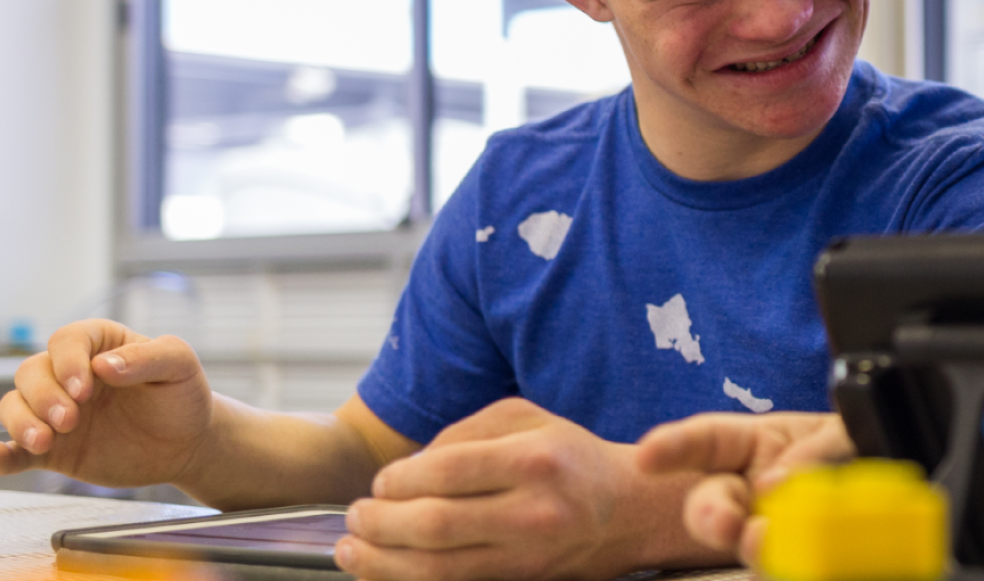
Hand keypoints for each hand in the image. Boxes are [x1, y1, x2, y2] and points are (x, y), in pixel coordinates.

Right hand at [0, 319, 216, 488]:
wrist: (187, 443)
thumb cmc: (182, 396)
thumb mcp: (180, 366)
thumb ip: (148, 358)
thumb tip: (103, 365)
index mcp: (98, 345)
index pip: (66, 340)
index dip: (68, 362)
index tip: (83, 389)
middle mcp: (69, 376)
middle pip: (31, 373)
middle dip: (43, 396)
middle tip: (69, 420)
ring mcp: (56, 413)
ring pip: (14, 407)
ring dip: (20, 422)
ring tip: (44, 441)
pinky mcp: (53, 450)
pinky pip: (16, 451)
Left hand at [338, 397, 708, 580]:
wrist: (631, 511)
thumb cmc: (571, 457)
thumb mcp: (527, 418)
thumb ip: (464, 432)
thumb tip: (407, 468)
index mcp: (535, 459)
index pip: (447, 471)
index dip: (399, 480)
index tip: (379, 483)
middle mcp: (535, 511)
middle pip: (435, 525)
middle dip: (380, 523)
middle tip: (355, 516)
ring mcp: (531, 555)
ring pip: (439, 569)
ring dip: (382, 562)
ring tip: (352, 550)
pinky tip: (386, 571)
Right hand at [635, 412, 854, 563]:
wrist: (893, 498)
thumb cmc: (859, 451)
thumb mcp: (845, 434)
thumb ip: (818, 450)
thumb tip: (778, 482)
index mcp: (756, 447)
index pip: (705, 442)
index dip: (672, 447)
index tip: (648, 457)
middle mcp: (752, 493)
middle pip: (711, 502)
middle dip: (707, 512)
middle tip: (724, 522)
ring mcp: (767, 531)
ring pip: (739, 542)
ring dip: (749, 544)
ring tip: (764, 540)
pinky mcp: (788, 562)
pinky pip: (774, 570)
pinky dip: (778, 566)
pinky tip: (791, 564)